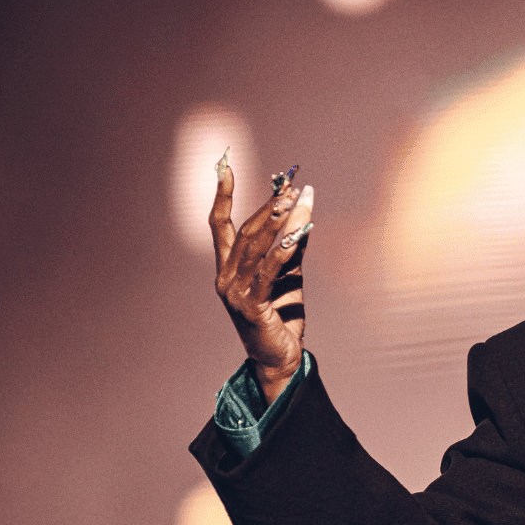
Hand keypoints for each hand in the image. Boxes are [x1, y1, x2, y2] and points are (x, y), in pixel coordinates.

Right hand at [212, 159, 313, 403]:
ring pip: (256, 248)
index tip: (226, 166)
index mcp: (227, 267)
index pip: (220, 224)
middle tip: (288, 186)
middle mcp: (225, 276)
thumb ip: (292, 247)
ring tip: (293, 201)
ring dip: (277, 222)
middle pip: (245, 232)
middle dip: (267, 207)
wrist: (280, 357)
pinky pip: (268, 273)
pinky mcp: (251, 307)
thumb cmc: (282, 315)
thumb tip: (303, 211)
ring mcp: (234, 292)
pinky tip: (298, 236)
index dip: (223, 195)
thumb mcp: (288, 275)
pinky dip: (283, 252)